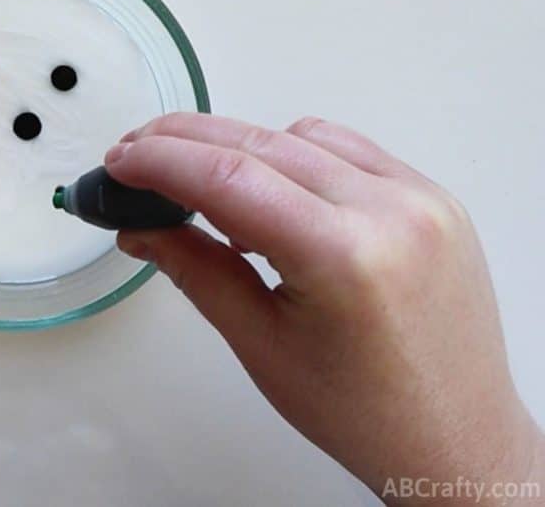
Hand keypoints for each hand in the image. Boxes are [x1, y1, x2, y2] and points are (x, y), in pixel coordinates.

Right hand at [107, 114, 543, 505]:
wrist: (454, 436)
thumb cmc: (360, 411)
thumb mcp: (259, 343)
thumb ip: (194, 271)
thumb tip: (139, 227)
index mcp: (346, 257)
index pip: (230, 178)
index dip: (161, 161)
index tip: (119, 162)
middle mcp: (391, 211)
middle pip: (260, 143)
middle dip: (184, 141)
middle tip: (134, 155)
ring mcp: (420, 197)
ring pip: (301, 135)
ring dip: (239, 146)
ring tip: (198, 185)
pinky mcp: (432, 195)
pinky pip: (346, 148)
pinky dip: (293, 153)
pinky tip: (267, 186)